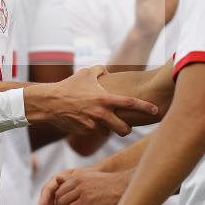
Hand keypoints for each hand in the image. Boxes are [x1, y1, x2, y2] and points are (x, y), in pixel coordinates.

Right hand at [25, 66, 158, 135]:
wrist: (49, 103)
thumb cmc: (68, 86)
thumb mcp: (86, 73)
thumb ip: (101, 71)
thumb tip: (108, 71)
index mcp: (104, 99)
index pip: (130, 103)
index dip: (145, 107)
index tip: (156, 110)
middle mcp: (100, 114)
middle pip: (124, 129)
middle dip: (127, 129)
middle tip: (125, 126)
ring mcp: (92, 125)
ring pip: (108, 132)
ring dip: (108, 128)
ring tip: (102, 121)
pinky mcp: (84, 133)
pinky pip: (95, 133)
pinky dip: (94, 129)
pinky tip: (87, 121)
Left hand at [37, 167, 130, 204]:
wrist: (125, 186)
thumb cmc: (111, 187)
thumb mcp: (92, 182)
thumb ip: (79, 187)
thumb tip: (72, 200)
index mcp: (77, 176)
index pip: (59, 189)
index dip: (56, 202)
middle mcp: (77, 181)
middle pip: (58, 197)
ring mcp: (81, 190)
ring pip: (61, 204)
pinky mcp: (86, 200)